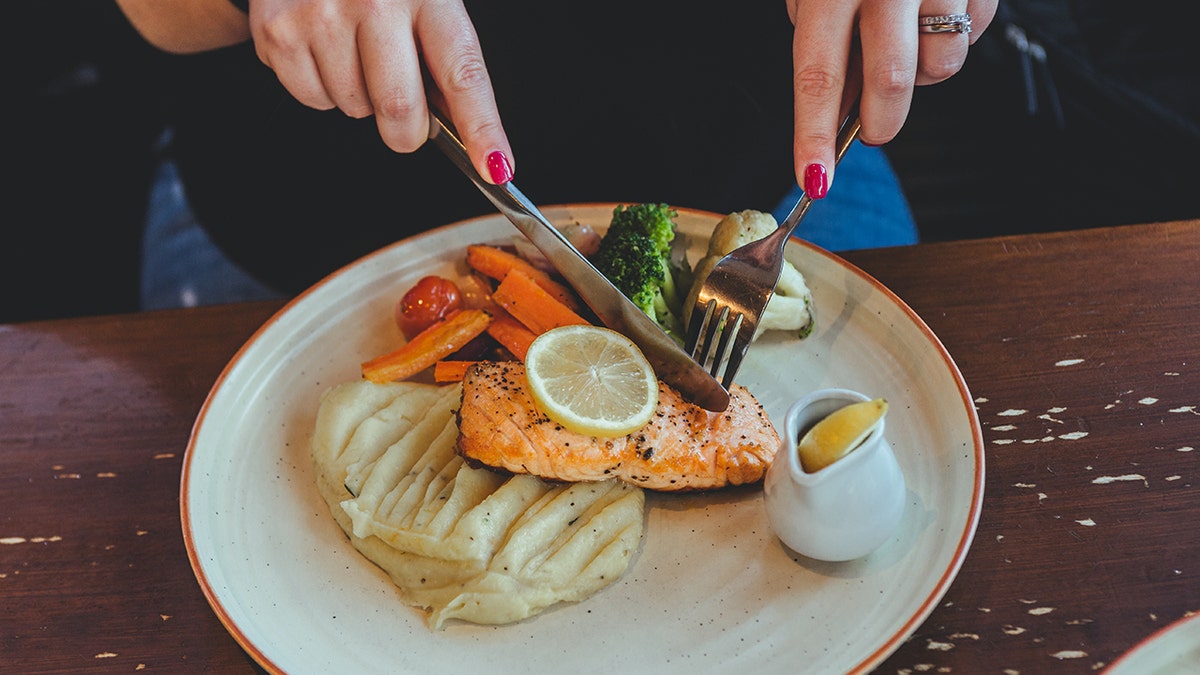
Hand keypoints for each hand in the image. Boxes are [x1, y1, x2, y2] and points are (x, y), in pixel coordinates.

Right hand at [245, 0, 513, 182]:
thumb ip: (440, 51)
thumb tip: (454, 121)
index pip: (463, 74)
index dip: (482, 128)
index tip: (495, 167)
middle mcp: (374, 1)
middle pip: (399, 110)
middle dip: (408, 130)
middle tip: (406, 115)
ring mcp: (321, 15)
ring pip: (353, 107)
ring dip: (361, 99)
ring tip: (354, 49)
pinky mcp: (278, 30)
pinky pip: (312, 97)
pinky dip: (321, 86)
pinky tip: (323, 46)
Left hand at [786, 0, 996, 197]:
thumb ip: (821, 35)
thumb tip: (838, 105)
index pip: (818, 74)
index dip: (813, 135)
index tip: (814, 180)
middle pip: (891, 83)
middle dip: (881, 123)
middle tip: (872, 130)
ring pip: (940, 65)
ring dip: (923, 72)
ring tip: (907, 35)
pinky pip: (974, 35)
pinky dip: (954, 35)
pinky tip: (937, 6)